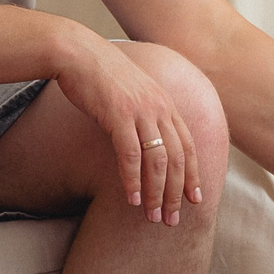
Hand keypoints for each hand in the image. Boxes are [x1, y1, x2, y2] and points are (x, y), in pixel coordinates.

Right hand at [52, 35, 203, 224]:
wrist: (78, 53)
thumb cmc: (100, 75)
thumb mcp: (132, 93)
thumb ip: (144, 113)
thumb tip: (147, 138)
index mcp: (165, 103)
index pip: (188, 145)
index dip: (193, 174)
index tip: (196, 199)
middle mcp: (159, 108)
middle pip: (177, 158)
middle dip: (177, 193)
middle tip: (173, 220)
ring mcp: (140, 111)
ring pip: (158, 160)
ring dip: (157, 193)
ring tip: (154, 217)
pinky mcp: (118, 115)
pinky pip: (130, 154)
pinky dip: (133, 179)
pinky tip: (132, 199)